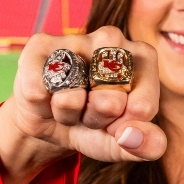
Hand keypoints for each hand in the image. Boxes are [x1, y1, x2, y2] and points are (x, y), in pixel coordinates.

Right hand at [0, 26, 166, 183]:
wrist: (53, 123)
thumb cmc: (97, 126)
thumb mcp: (124, 143)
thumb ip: (146, 145)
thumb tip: (131, 135)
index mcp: (142, 58)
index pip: (142, 108)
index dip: (124, 128)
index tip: (117, 122)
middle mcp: (112, 39)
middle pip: (110, 101)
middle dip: (96, 121)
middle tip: (90, 114)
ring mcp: (75, 38)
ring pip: (70, 97)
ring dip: (67, 115)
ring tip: (70, 106)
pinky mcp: (40, 45)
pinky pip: (38, 93)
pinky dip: (42, 109)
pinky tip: (48, 99)